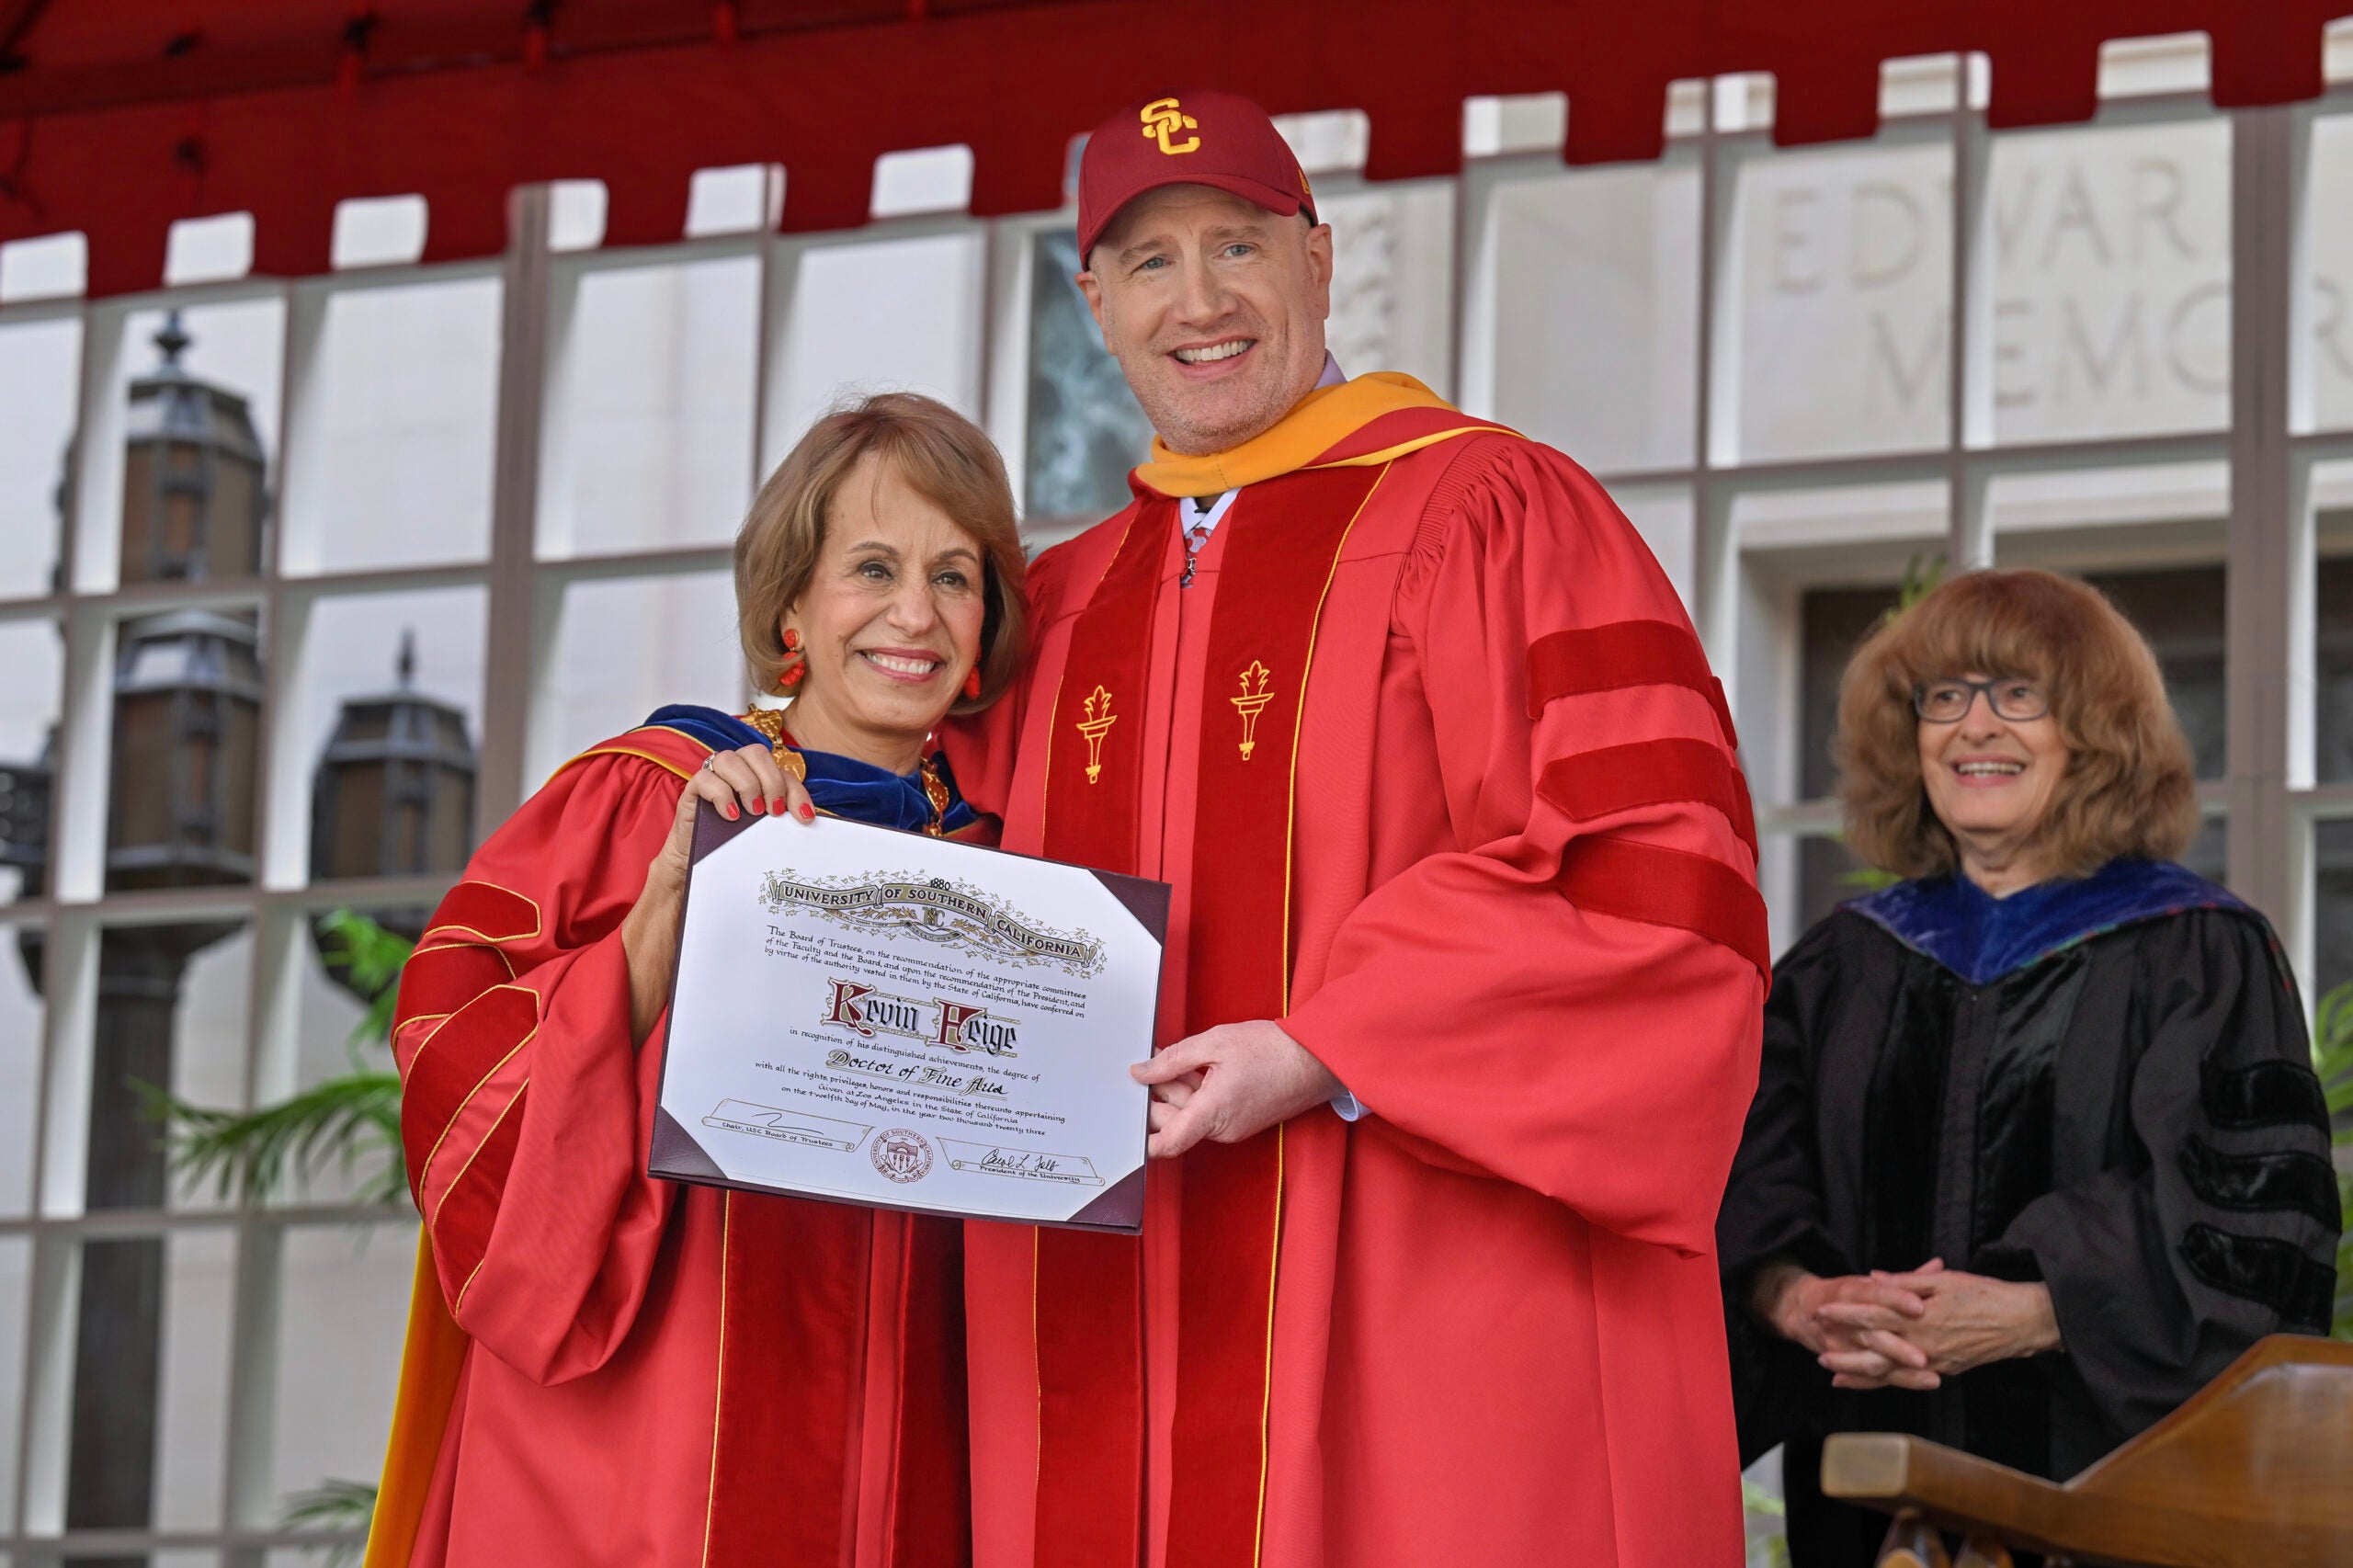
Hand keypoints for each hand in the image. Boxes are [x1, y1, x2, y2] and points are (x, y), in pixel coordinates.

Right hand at [620, 741, 813, 1042]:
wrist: (695, 874)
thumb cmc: (735, 856)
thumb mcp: (766, 843)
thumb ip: (786, 832)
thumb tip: (825, 837)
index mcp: (759, 782)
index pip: (783, 770)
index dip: (796, 790)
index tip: (804, 819)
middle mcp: (736, 776)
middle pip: (756, 752)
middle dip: (772, 779)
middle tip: (774, 814)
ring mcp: (713, 781)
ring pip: (729, 756)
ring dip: (747, 782)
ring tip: (753, 813)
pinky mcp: (691, 793)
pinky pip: (704, 777)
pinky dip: (720, 792)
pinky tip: (730, 816)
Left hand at [1130, 1020, 1341, 1158]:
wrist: (1315, 1059)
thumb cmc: (1273, 1050)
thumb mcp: (1215, 1043)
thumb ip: (1173, 1059)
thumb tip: (1141, 1072)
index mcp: (1213, 1112)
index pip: (1167, 1143)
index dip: (1141, 1140)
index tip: (1123, 1126)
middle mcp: (1221, 1128)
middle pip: (1173, 1123)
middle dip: (1156, 1096)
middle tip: (1151, 1065)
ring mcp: (1232, 1128)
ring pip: (1189, 1116)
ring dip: (1176, 1090)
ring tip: (1175, 1058)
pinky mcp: (1239, 1121)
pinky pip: (1206, 1113)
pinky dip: (1195, 1093)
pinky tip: (1195, 1067)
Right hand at [1753, 1261, 1939, 1392]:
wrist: (1801, 1309)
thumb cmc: (1846, 1294)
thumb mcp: (1869, 1281)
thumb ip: (1905, 1279)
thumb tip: (1938, 1264)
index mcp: (1850, 1291)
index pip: (1873, 1293)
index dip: (1895, 1299)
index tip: (1919, 1306)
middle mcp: (1842, 1318)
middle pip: (1873, 1333)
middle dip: (1899, 1348)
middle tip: (1925, 1358)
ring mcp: (1840, 1343)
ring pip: (1870, 1360)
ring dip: (1900, 1371)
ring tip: (1932, 1377)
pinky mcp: (1840, 1361)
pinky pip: (1866, 1377)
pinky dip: (1898, 1383)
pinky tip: (1917, 1385)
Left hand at [1840, 1265, 2060, 1378]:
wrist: (2024, 1322)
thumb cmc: (1985, 1294)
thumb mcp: (1944, 1281)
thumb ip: (1906, 1283)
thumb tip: (1874, 1278)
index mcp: (1920, 1319)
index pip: (1873, 1316)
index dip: (1845, 1315)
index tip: (1821, 1310)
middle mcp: (1924, 1346)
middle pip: (1875, 1353)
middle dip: (1844, 1352)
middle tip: (1818, 1349)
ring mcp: (1936, 1363)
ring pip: (1890, 1374)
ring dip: (1861, 1374)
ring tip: (1834, 1374)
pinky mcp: (1947, 1371)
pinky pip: (1910, 1379)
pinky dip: (1888, 1382)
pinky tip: (1873, 1381)